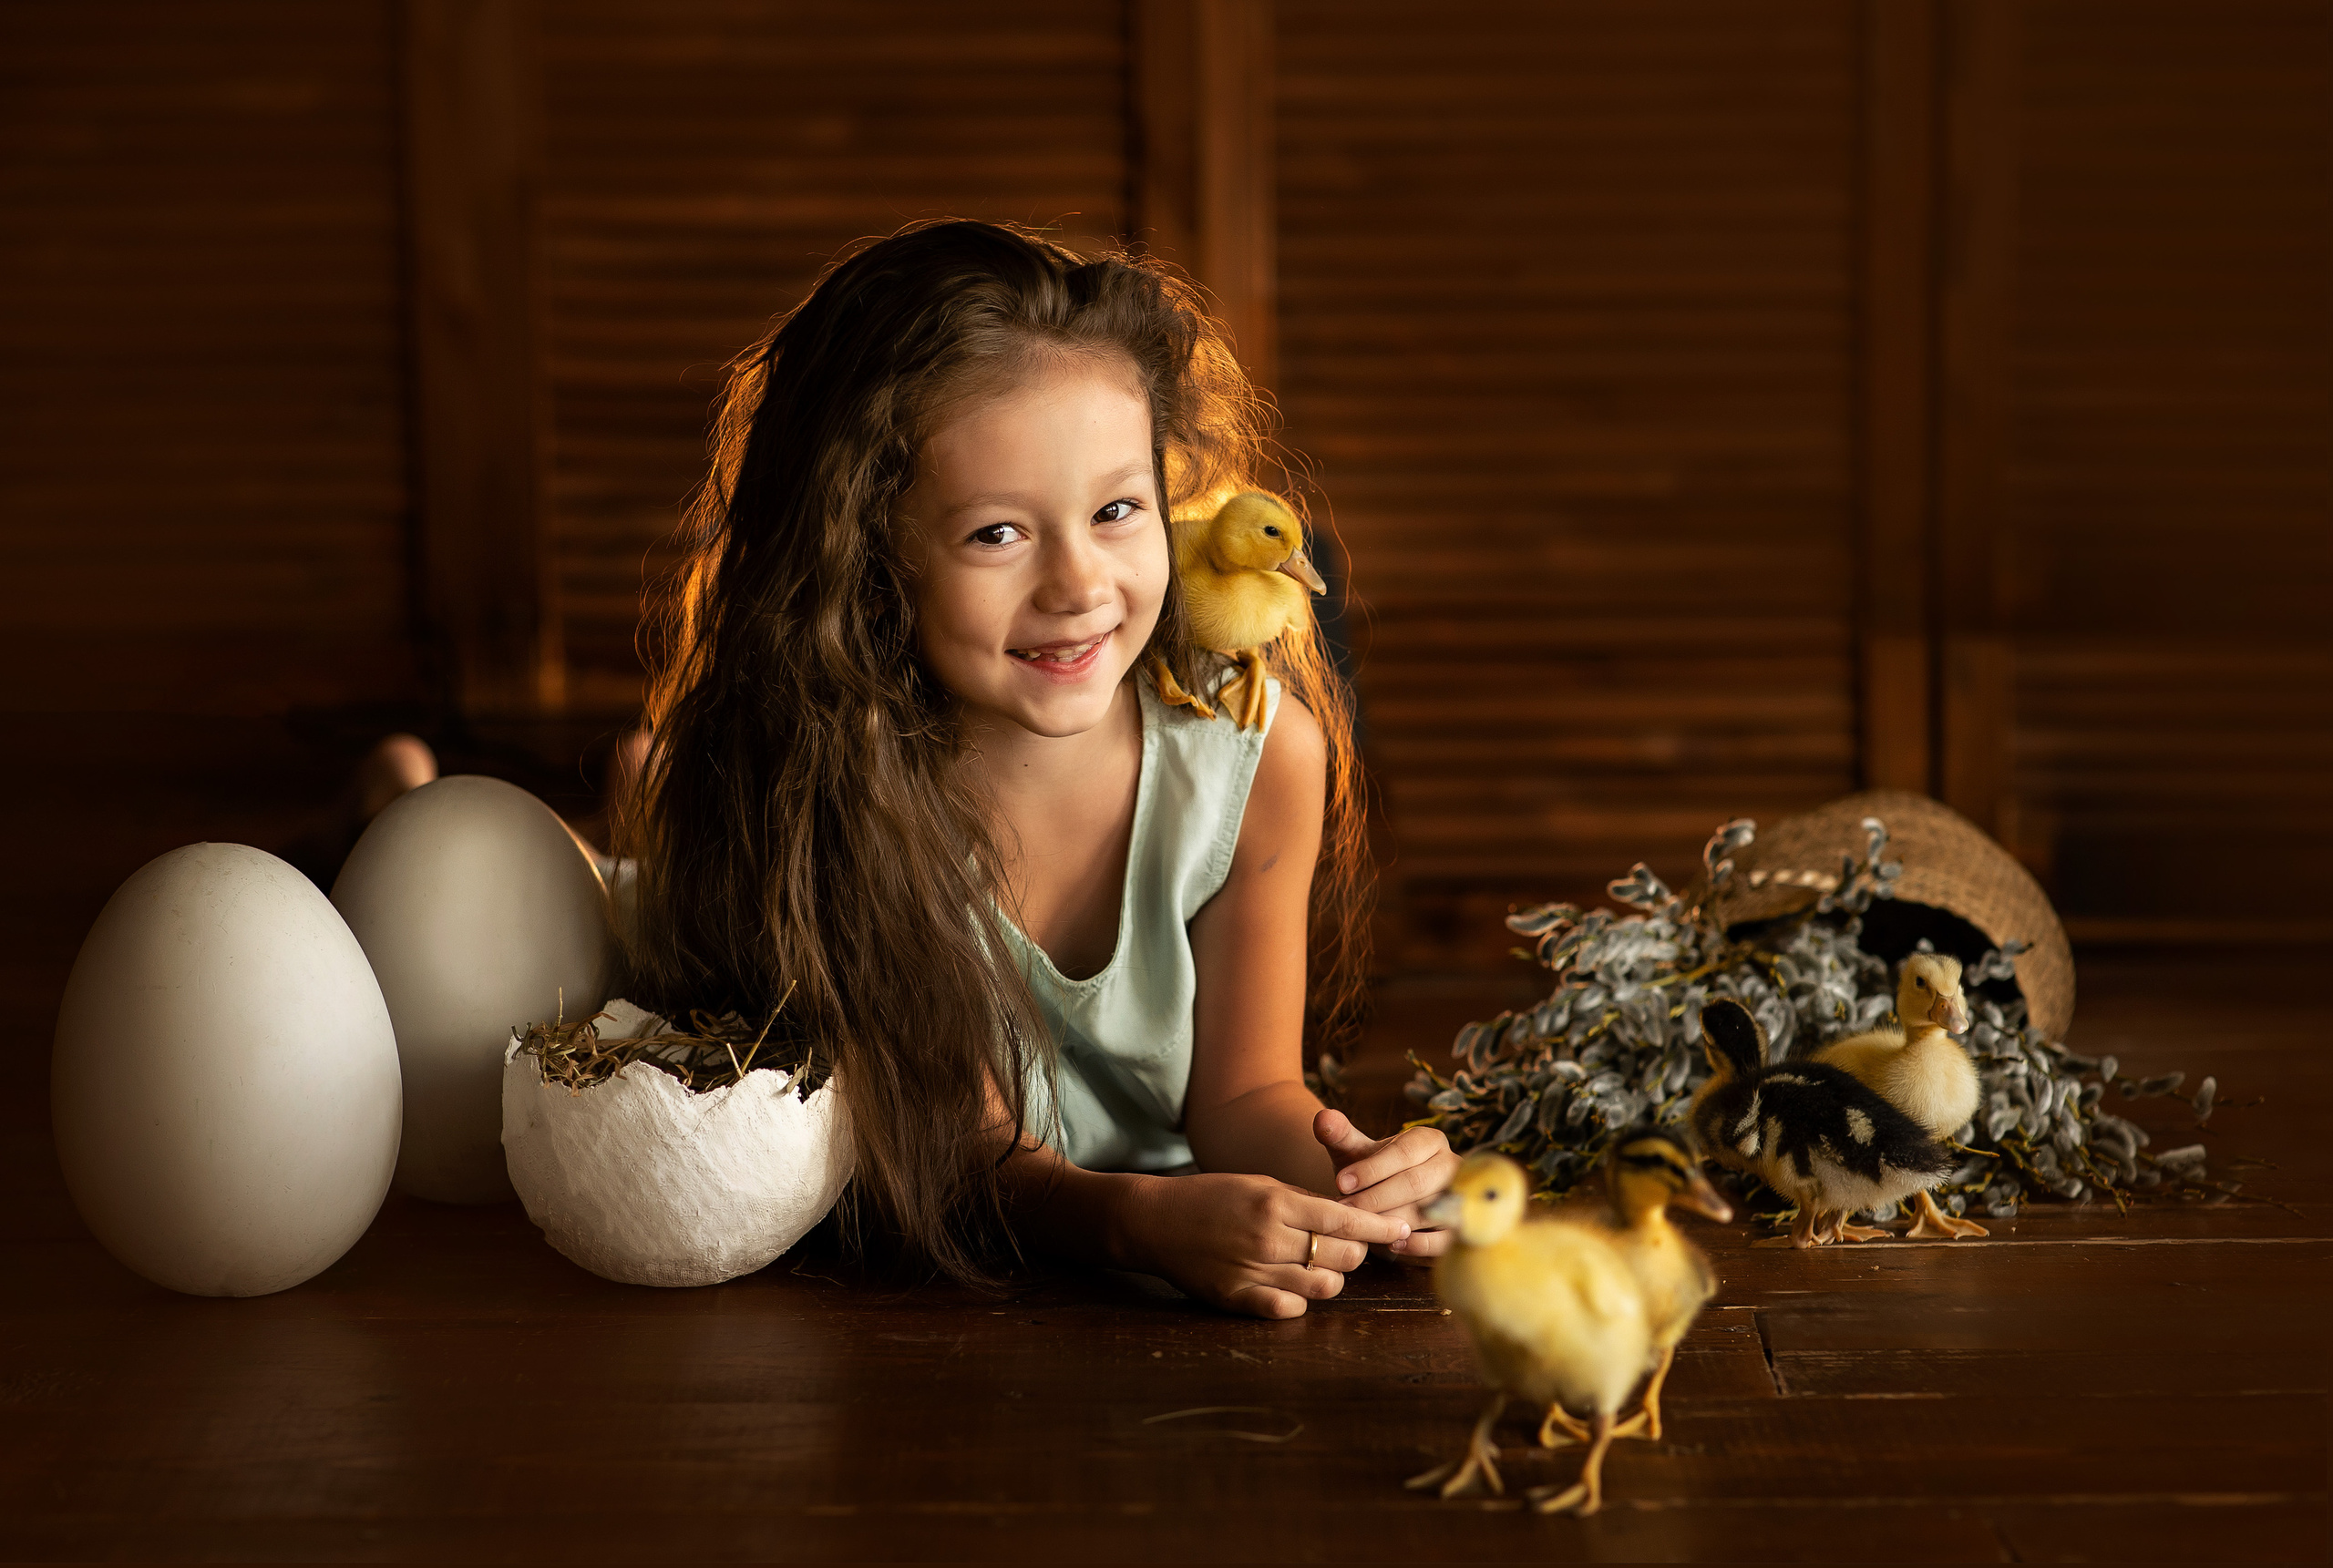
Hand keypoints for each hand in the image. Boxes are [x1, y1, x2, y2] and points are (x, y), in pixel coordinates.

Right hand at [1113, 1172, 1409, 1319]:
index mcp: (1275, 1203)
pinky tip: (1294, 1286)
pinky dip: (1300, 1301)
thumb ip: (1302, 1200)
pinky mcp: (1238, 1299)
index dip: (1380, 1225)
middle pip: (1342, 1256)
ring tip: (1320, 1265)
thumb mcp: (1258, 1183)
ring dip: (1331, 1278)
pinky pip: (1290, 1310)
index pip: (1345, 1218)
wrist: (1155, 1222)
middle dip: (1356, 1251)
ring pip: (1323, 1288)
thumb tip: (1347, 1215)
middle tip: (1350, 1244)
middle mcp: (1268, 1238)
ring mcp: (1253, 1272)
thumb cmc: (1210, 1195)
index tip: (1403, 1227)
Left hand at [1314, 1109, 1459, 1259]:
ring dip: (1392, 1221)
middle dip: (1377, 1198)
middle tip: (1346, 1210)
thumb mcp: (1354, 1153)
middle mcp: (1452, 1165)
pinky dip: (1418, 1244)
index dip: (1371, 1169)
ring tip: (1363, 1228)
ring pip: (1430, 1211)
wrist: (1388, 1200)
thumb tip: (1322, 1117)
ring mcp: (1462, 1197)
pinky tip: (1391, 1244)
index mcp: (1429, 1140)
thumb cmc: (1371, 1174)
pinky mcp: (1462, 1228)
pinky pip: (1445, 1239)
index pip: (1403, 1152)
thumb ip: (1339, 1134)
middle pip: (1417, 1182)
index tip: (1340, 1184)